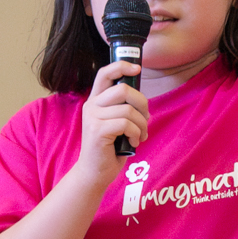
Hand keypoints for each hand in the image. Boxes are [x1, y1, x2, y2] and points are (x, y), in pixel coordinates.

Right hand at [71, 59, 147, 189]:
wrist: (95, 172)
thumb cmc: (109, 148)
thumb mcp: (116, 123)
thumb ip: (123, 108)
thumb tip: (143, 101)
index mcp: (95, 100)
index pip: (105, 73)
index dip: (122, 66)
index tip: (137, 69)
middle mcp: (91, 106)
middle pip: (123, 89)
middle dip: (142, 104)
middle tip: (146, 119)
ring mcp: (92, 118)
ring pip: (128, 109)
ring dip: (142, 124)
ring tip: (141, 136)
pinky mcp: (97, 130)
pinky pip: (126, 124)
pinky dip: (136, 134)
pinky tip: (134, 142)